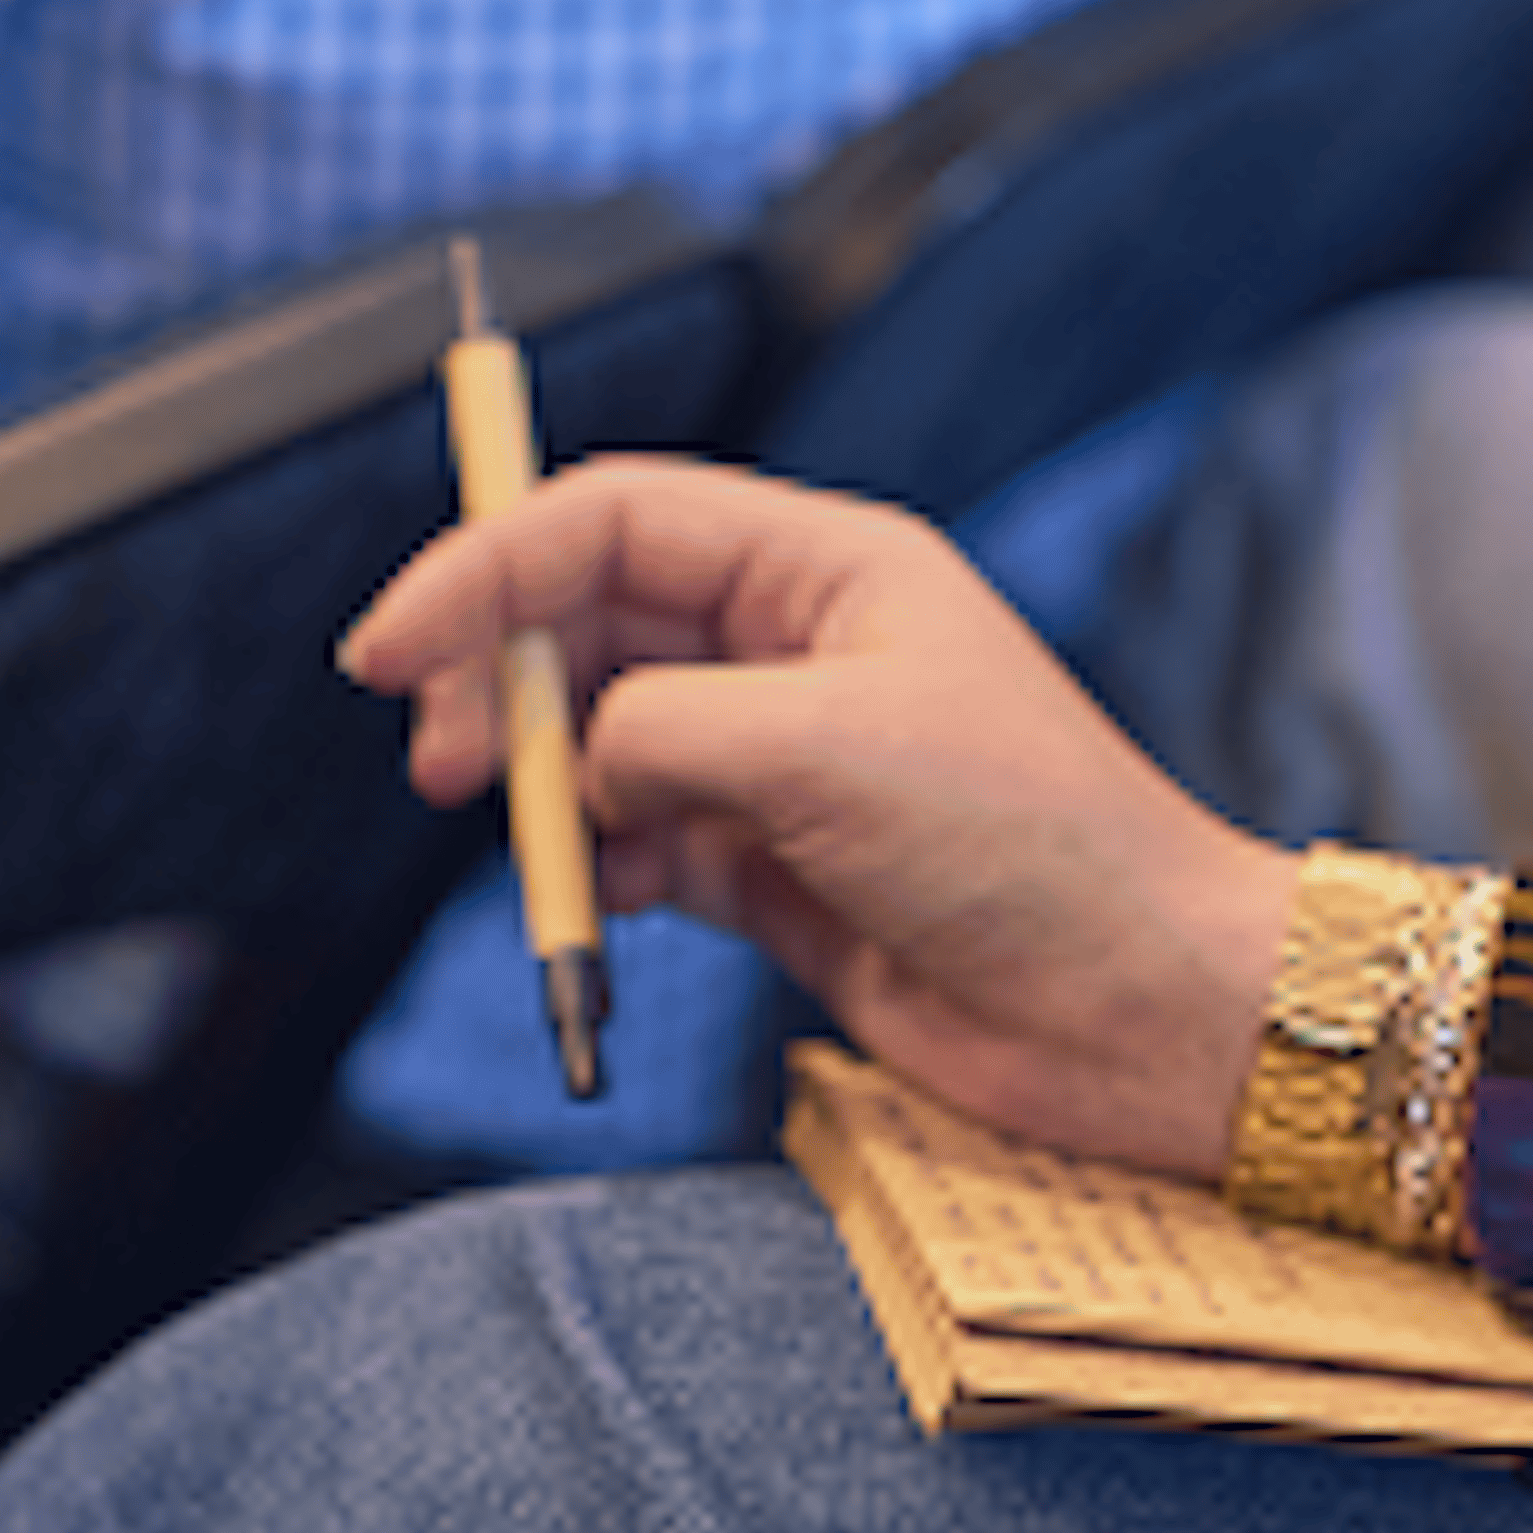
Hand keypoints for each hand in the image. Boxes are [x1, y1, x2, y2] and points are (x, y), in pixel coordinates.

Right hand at [338, 458, 1299, 1178]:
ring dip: (541, 791)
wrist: (1144, 1010)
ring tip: (530, 854)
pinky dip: (590, 874)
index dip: (487, 566)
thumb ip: (666, 727)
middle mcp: (801, 649)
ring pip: (602, 742)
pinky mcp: (778, 872)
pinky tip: (590, 911)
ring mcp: (785, 764)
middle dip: (500, 683)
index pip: (613, 522)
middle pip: (590, 623)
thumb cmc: (1035, 846)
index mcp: (829, 568)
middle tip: (450, 770)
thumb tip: (585, 758)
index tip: (389, 650)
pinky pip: (638, 847)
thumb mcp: (826, 748)